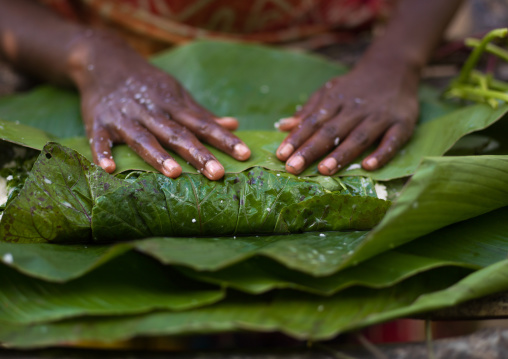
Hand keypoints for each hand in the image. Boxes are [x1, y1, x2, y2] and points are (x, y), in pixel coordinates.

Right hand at [70, 33, 249, 179]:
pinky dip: (103, 153)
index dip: (224, 139)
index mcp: (173, 105)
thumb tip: (234, 124)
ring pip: (143, 138)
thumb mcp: (177, 93)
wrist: (105, 61)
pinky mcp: (98, 123)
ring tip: (175, 173)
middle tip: (218, 173)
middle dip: (198, 154)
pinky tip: (109, 169)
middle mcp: (151, 112)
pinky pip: (99, 140)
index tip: (245, 154)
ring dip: (158, 156)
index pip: (203, 124)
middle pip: (177, 134)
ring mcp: (124, 118)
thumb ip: (202, 113)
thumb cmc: (148, 84)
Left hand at [275, 59, 419, 174]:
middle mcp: (355, 109)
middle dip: (311, 150)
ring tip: (323, 170)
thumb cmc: (355, 86)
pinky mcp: (402, 123)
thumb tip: (283, 126)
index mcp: (335, 101)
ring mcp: (379, 116)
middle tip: (293, 168)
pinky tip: (369, 166)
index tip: (281, 155)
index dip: (296, 139)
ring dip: (341, 154)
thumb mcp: (330, 91)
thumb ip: (308, 110)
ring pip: (358, 137)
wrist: (394, 66)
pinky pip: (392, 140)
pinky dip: (381, 153)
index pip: (312, 122)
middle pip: (330, 131)